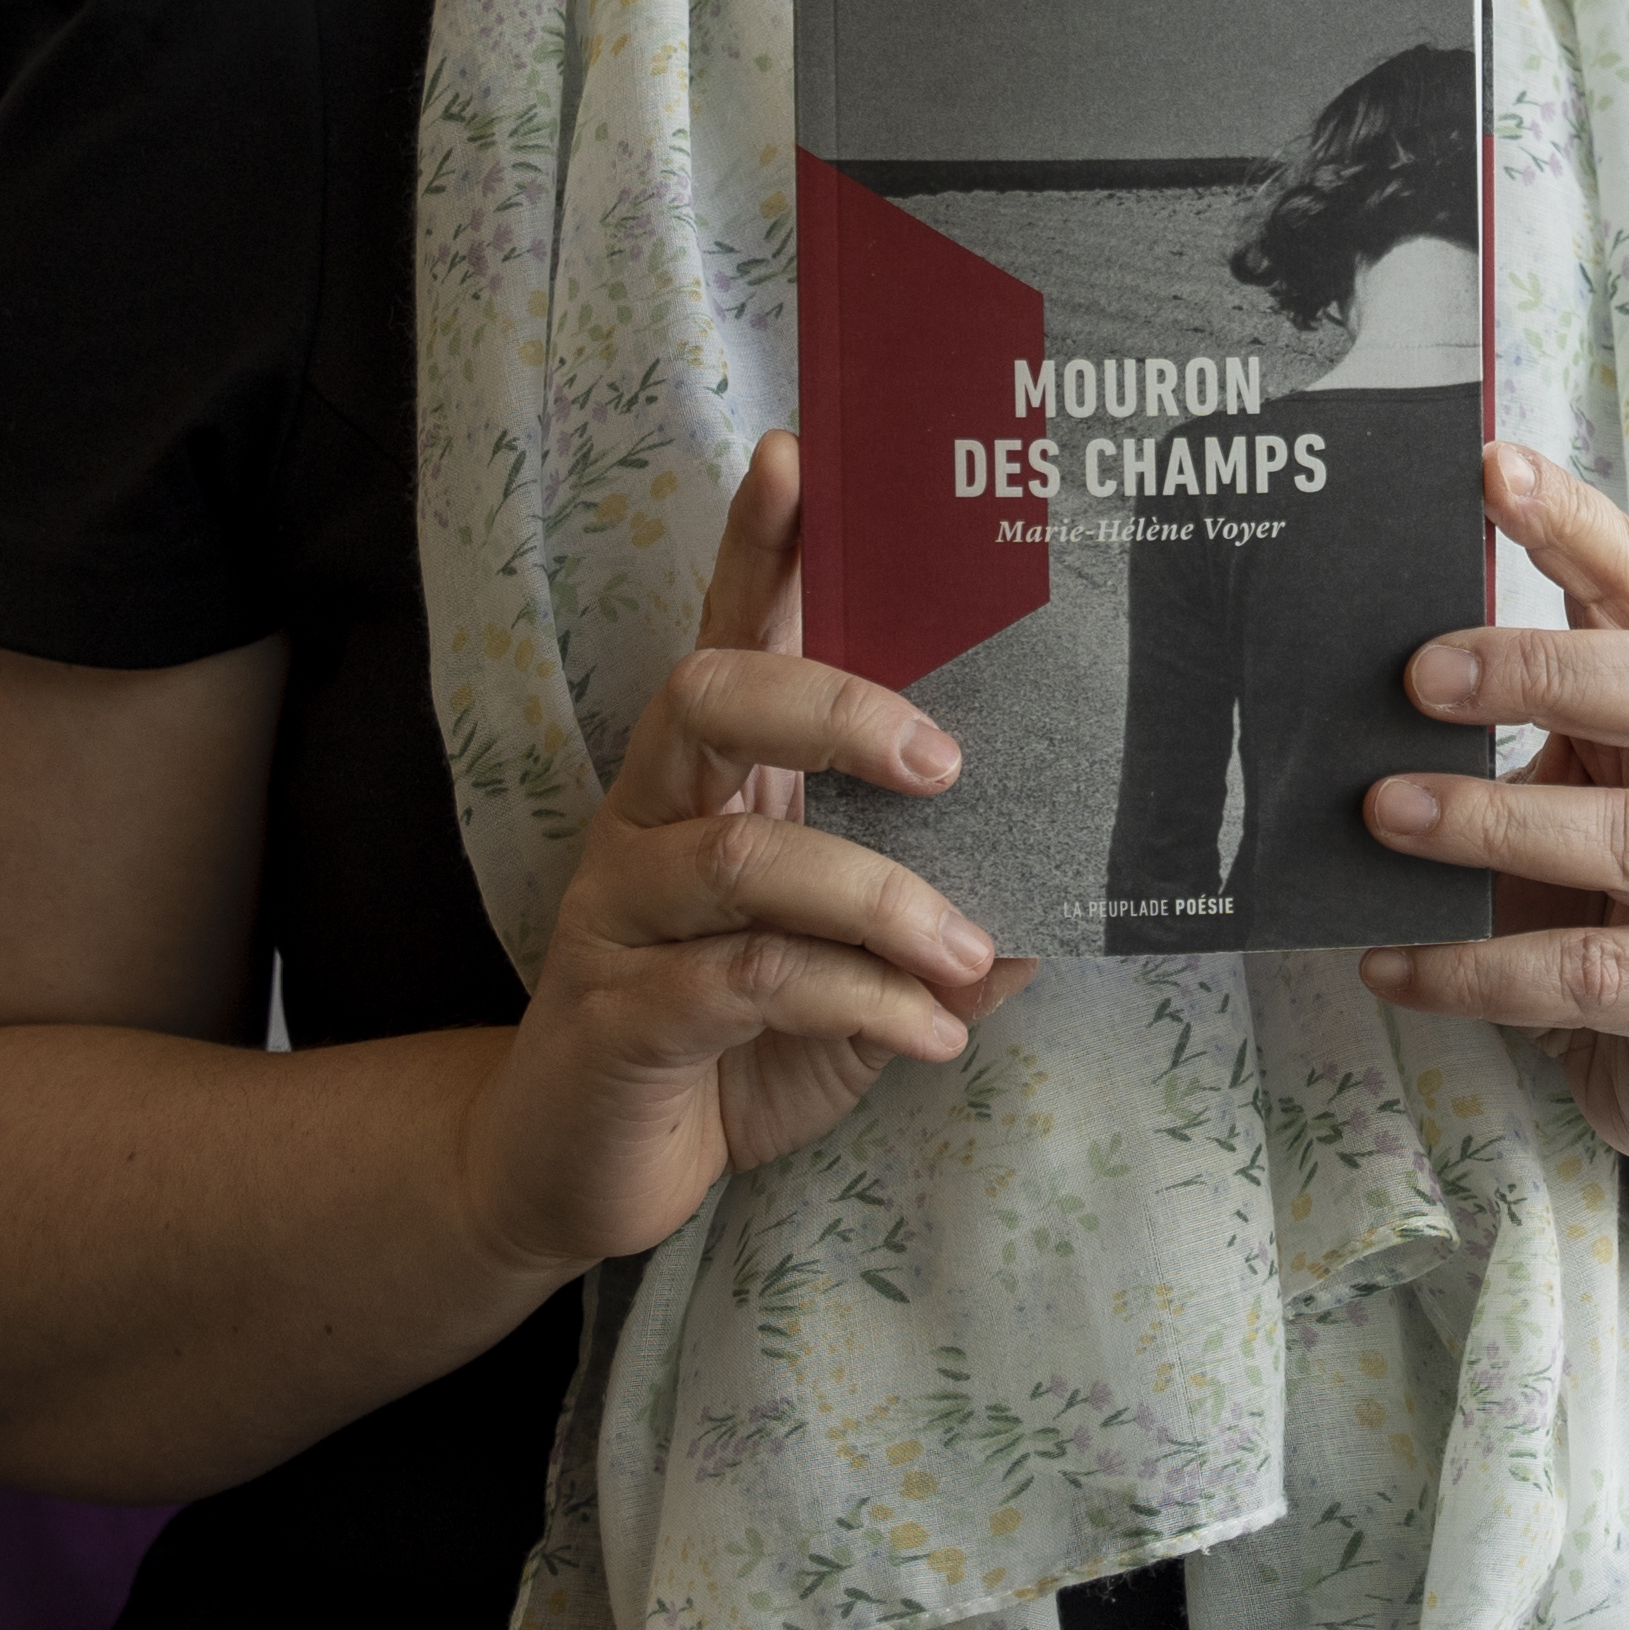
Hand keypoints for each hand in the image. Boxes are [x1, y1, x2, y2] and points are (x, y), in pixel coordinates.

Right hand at [452, 435, 1034, 1280]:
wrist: (573, 1176)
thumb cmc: (722, 1050)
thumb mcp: (845, 981)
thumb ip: (931, 940)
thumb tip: (1054, 914)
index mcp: (705, 785)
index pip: (729, 636)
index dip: (758, 547)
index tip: (800, 453)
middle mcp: (648, 824)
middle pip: (707, 699)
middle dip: (832, 706)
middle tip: (943, 758)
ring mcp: (622, 918)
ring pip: (740, 857)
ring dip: (880, 898)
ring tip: (969, 953)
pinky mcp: (620, 1019)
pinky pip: (746, 983)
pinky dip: (858, 1002)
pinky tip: (933, 1034)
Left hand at [1355, 446, 1628, 1173]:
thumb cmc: (1616, 909)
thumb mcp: (1567, 805)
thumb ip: (1497, 742)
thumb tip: (1333, 682)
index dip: (1574, 522)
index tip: (1489, 466)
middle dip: (1543, 668)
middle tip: (1416, 673)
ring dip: (1495, 818)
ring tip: (1381, 813)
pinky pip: (1594, 975)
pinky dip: (1480, 969)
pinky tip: (1390, 963)